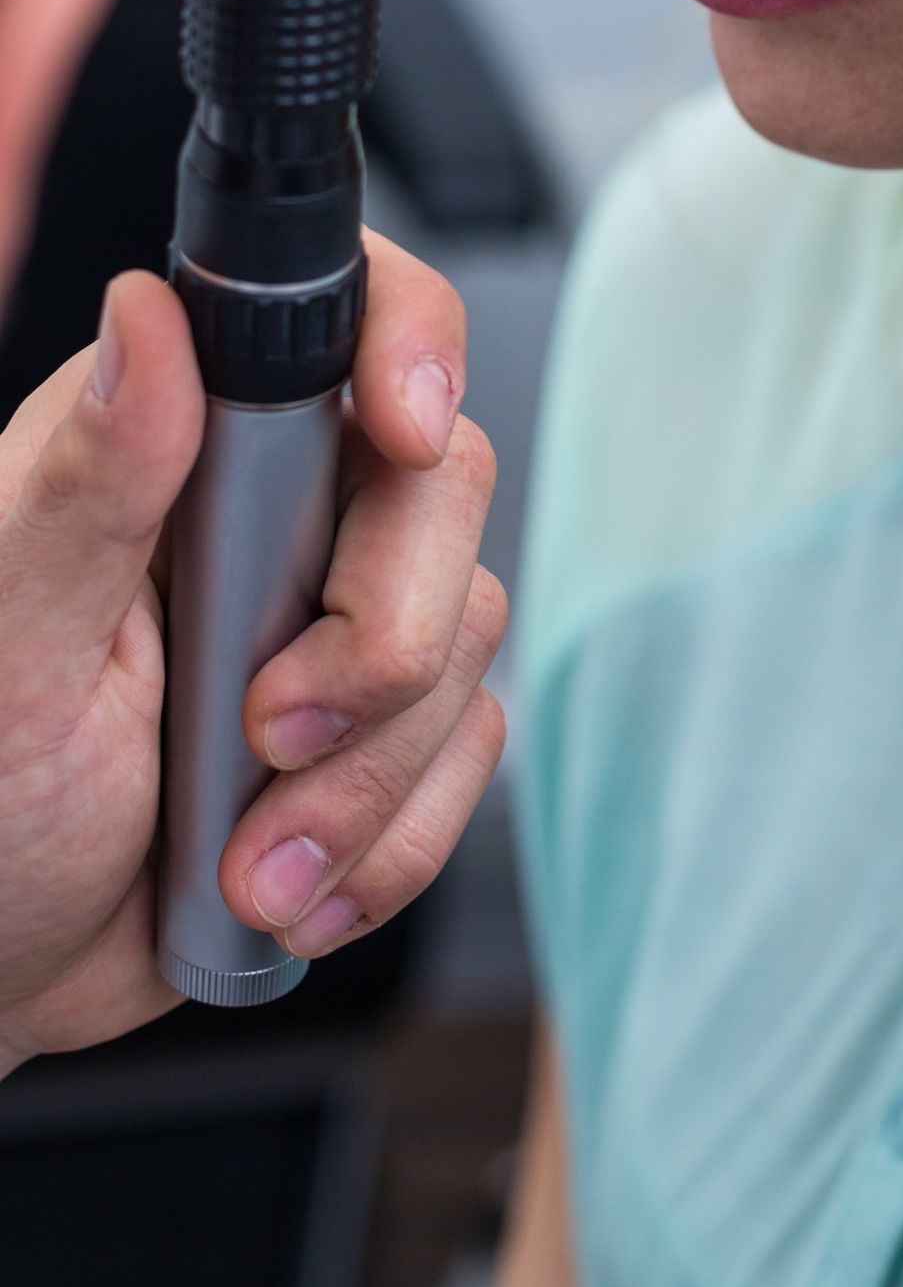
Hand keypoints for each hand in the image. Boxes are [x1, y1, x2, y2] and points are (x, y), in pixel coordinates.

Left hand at [0, 232, 505, 1068]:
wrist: (0, 975)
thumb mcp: (9, 645)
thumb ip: (92, 480)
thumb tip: (147, 312)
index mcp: (183, 440)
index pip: (349, 311)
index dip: (410, 349)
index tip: (405, 434)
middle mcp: (277, 502)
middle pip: (443, 482)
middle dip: (380, 643)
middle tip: (264, 732)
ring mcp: (340, 609)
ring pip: (468, 627)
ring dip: (366, 776)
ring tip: (248, 857)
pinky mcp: (387, 719)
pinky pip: (471, 745)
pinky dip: (392, 838)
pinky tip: (290, 882)